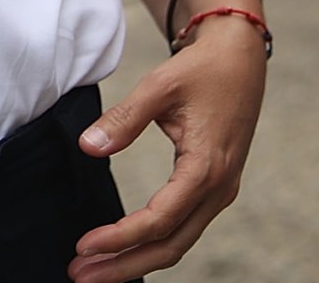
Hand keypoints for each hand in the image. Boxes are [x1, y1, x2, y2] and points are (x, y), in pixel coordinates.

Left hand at [70, 20, 265, 281]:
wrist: (240, 58)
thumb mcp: (160, 85)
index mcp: (206, 168)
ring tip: (93, 270)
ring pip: (178, 242)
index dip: (119, 238)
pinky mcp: (213, 187)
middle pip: (170, 246)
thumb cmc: (202, 69)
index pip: (159, 219)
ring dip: (135, 260)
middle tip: (78, 274)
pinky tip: (123, 249)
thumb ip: (124, 118)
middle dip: (124, 266)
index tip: (83, 246)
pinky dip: (153, 245)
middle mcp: (218, 189)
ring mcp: (219, 191)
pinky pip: (183, 227)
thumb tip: (88, 146)